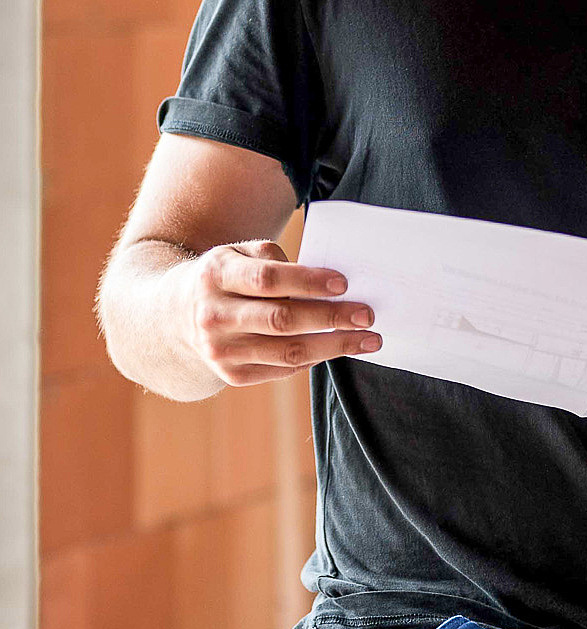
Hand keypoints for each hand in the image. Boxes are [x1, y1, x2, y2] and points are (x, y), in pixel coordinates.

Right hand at [173, 239, 378, 386]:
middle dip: (330, 318)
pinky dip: (315, 358)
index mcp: (217, 276)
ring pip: (287, 352)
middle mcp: (215, 316)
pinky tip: (337, 348)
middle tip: (367, 315)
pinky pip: (282, 369)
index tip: (344, 284)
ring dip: (334, 346)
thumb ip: (276, 261)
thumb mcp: (241, 253)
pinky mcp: (231, 375)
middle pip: (281, 320)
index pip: (267, 280)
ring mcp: (220, 350)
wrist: (175, 316)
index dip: (307, 282)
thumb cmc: (228, 276)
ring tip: (368, 340)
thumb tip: (327, 283)